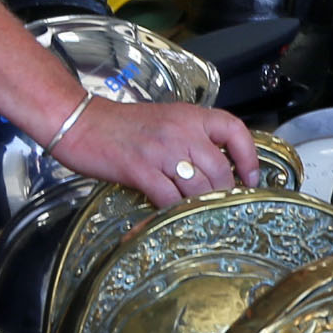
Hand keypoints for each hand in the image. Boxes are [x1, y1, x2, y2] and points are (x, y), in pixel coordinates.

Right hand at [51, 97, 259, 208]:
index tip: (251, 178)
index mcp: (190, 116)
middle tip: (219, 205)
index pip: (235, 130)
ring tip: (198, 214)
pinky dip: (174, 212)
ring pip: (198, 188)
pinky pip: (169, 199)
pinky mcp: (140, 170)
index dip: (249, 157)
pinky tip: (171, 217)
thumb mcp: (165, 120)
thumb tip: (216, 167)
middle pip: (219, 170)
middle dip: (223, 193)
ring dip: (200, 206)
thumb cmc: (121, 125)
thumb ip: (191, 138)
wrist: (81, 121)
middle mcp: (180, 131)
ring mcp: (161, 151)